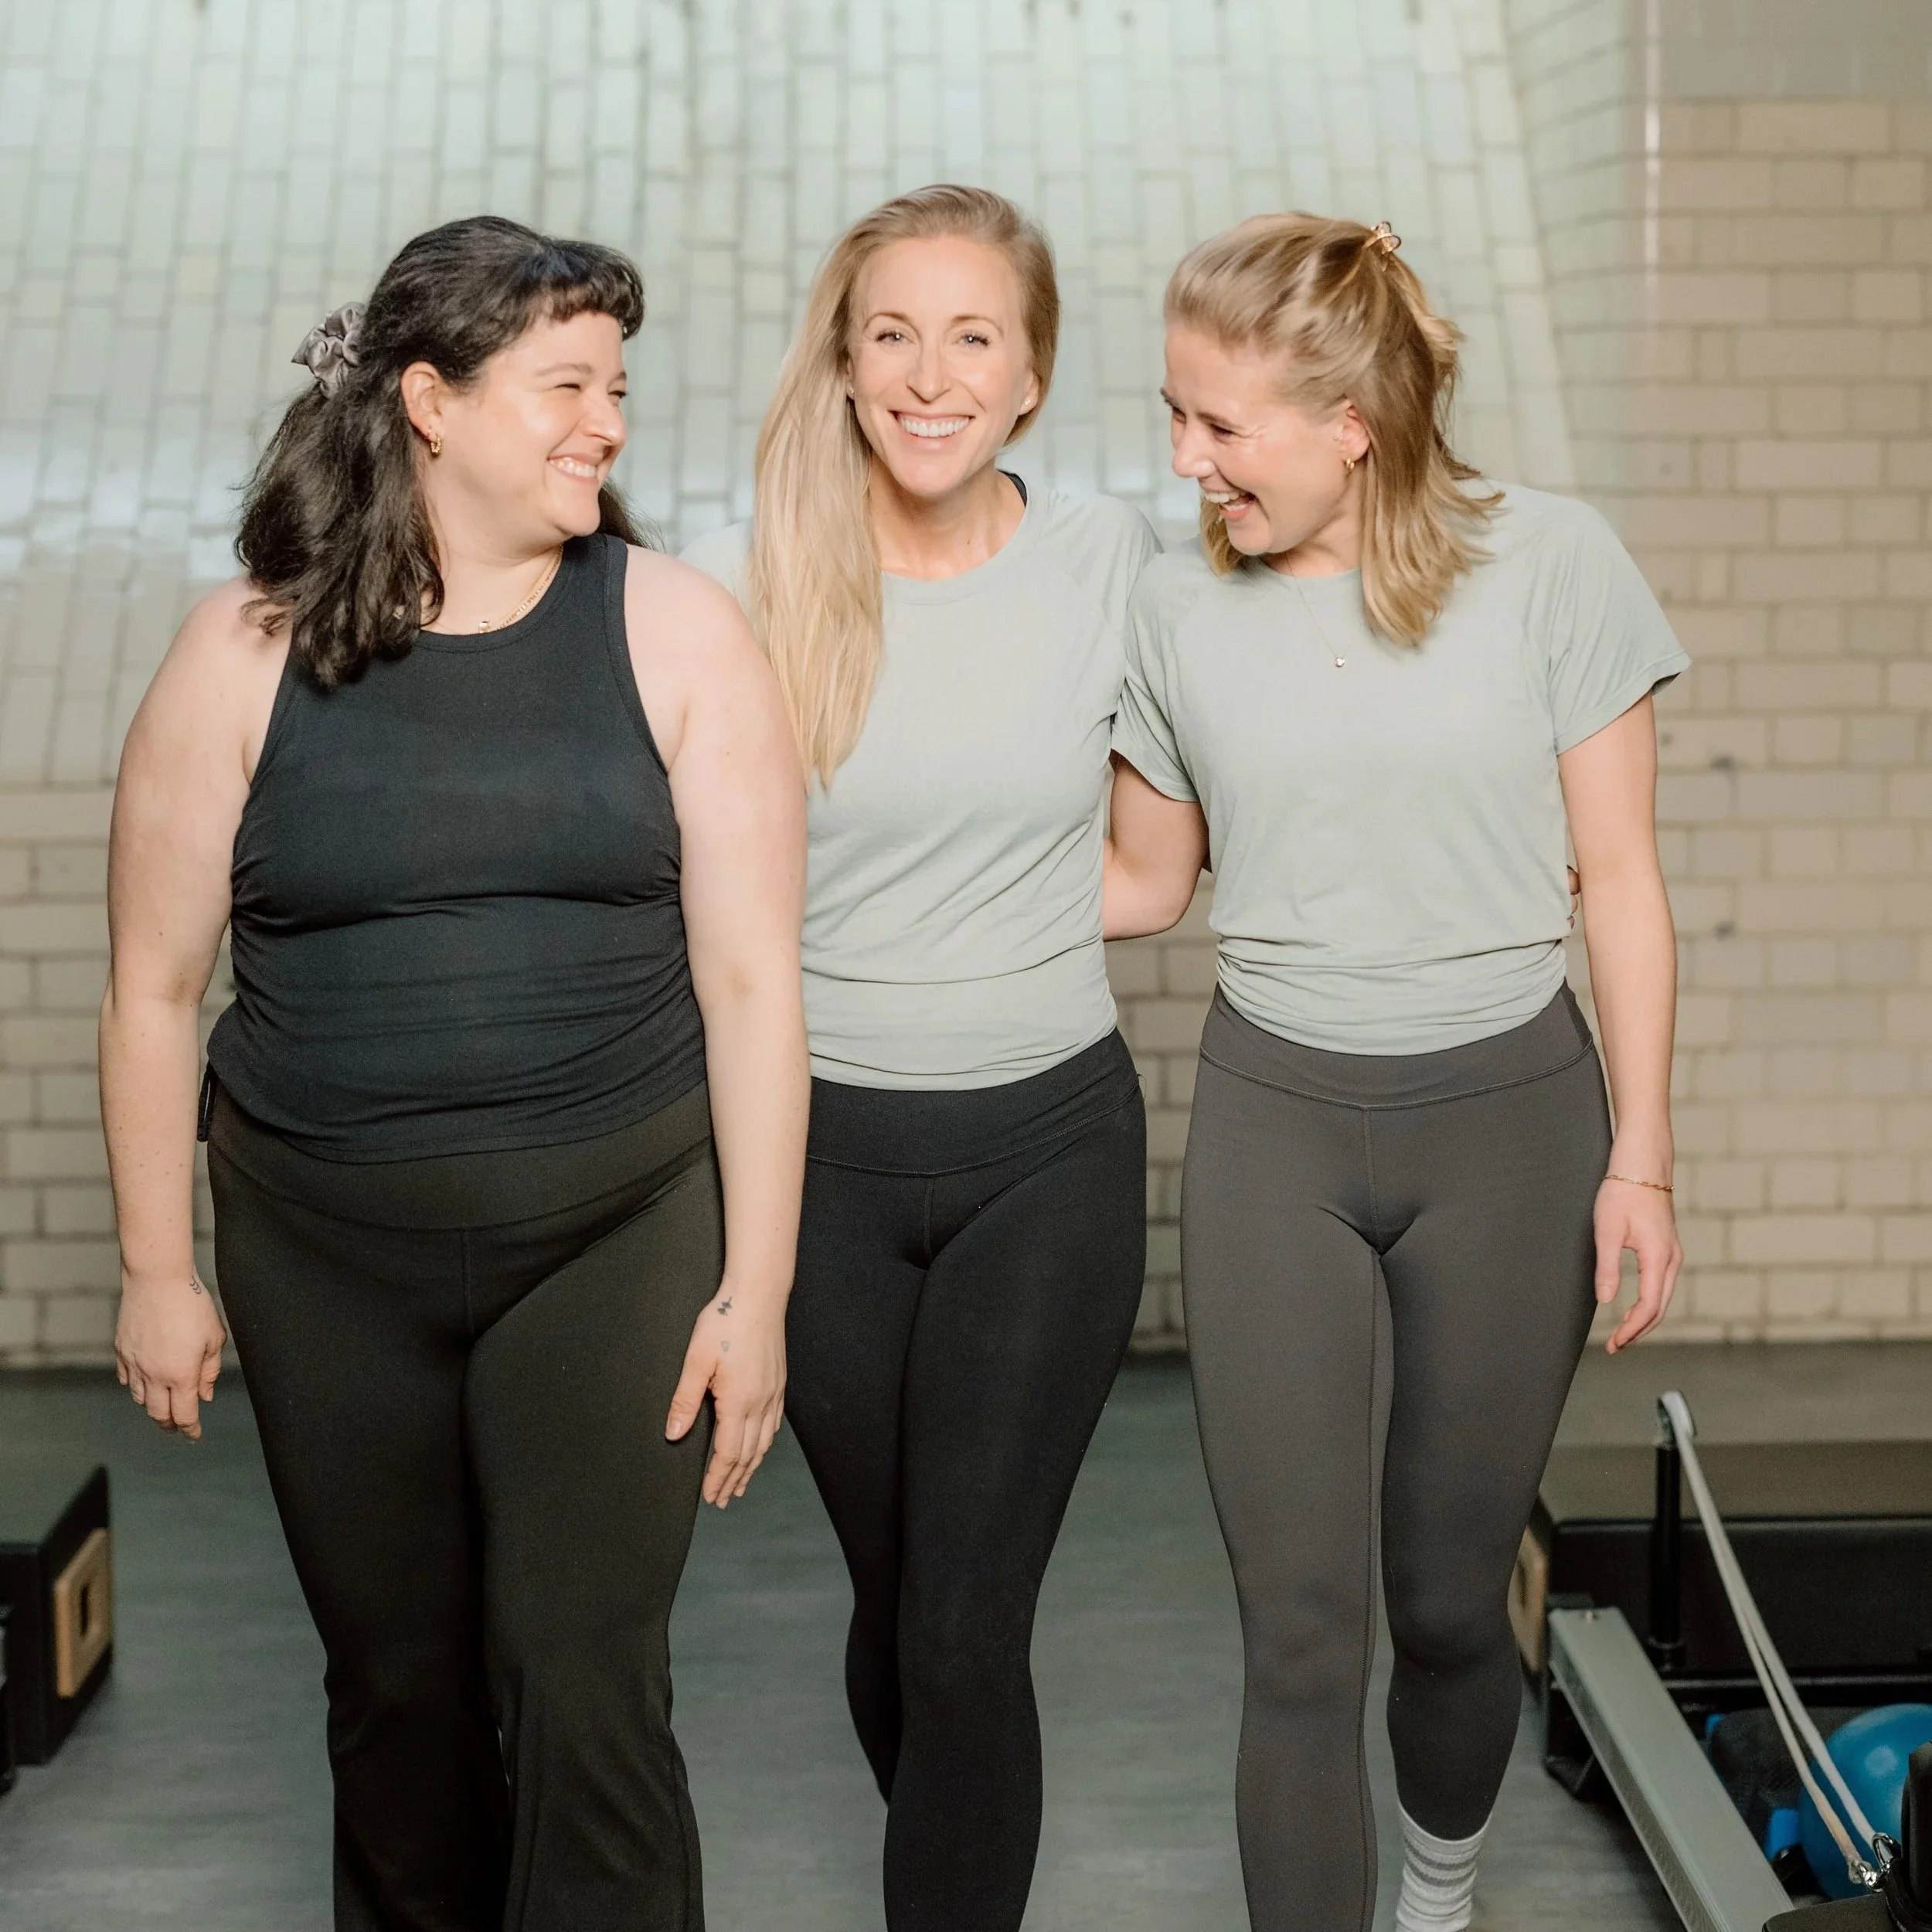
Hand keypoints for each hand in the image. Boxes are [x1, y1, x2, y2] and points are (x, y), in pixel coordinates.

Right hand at [116, 1268, 225, 1438]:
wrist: (158, 1280)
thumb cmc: (192, 1305)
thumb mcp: (214, 1337)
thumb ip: (209, 1370)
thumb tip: (205, 1395)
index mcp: (181, 1375)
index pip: (184, 1414)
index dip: (190, 1428)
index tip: (194, 1434)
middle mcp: (154, 1375)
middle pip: (159, 1414)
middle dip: (170, 1424)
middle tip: (178, 1427)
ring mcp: (134, 1364)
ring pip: (141, 1399)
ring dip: (153, 1407)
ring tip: (164, 1407)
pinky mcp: (122, 1351)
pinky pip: (127, 1379)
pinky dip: (137, 1388)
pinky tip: (144, 1385)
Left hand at [665, 1282, 785, 1507]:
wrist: (758, 1294)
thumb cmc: (725, 1322)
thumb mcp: (696, 1361)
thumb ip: (685, 1400)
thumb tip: (673, 1435)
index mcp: (739, 1401)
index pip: (728, 1452)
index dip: (719, 1477)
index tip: (711, 1496)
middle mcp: (761, 1402)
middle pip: (748, 1454)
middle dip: (735, 1480)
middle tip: (724, 1500)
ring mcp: (773, 1392)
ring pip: (764, 1442)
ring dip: (751, 1467)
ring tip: (742, 1484)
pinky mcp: (779, 1382)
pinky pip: (774, 1424)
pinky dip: (765, 1444)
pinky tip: (760, 1447)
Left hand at [1594, 1175, 1682, 1352]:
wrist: (1642, 1162)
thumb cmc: (1623, 1190)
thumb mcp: (1607, 1230)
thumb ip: (1608, 1267)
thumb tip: (1606, 1301)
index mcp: (1659, 1257)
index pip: (1648, 1307)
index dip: (1631, 1330)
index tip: (1614, 1344)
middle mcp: (1672, 1259)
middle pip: (1660, 1308)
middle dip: (1638, 1331)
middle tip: (1616, 1347)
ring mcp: (1672, 1253)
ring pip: (1663, 1297)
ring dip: (1644, 1319)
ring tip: (1622, 1333)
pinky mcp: (1667, 1246)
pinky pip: (1662, 1284)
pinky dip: (1649, 1302)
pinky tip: (1633, 1307)